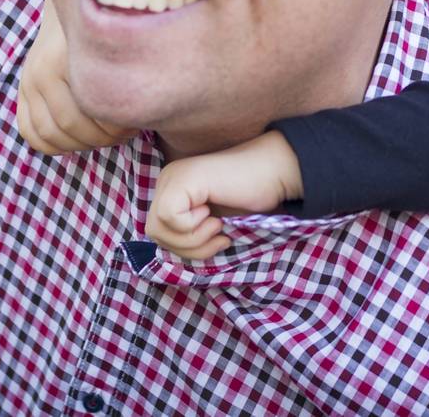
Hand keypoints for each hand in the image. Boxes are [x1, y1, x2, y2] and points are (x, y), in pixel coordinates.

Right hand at [15, 0, 133, 154]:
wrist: (74, 2)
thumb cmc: (109, 26)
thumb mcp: (120, 43)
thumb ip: (126, 73)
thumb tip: (147, 110)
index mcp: (67, 57)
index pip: (91, 112)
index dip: (117, 128)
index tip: (136, 123)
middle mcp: (42, 69)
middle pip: (70, 127)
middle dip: (101, 138)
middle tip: (124, 133)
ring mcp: (29, 79)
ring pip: (49, 134)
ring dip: (80, 144)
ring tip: (104, 136)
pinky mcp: (23, 87)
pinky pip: (30, 131)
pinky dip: (53, 144)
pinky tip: (78, 139)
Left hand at [147, 132, 304, 259]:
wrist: (274, 173)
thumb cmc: (250, 199)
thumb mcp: (212, 225)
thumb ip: (188, 236)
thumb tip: (167, 255)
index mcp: (172, 189)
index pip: (157, 232)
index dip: (185, 247)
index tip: (217, 238)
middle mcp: (168, 179)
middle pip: (154, 232)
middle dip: (188, 247)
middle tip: (219, 237)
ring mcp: (173, 176)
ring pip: (157, 228)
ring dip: (193, 239)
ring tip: (217, 226)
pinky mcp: (183, 178)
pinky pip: (169, 216)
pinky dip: (192, 226)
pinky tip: (212, 213)